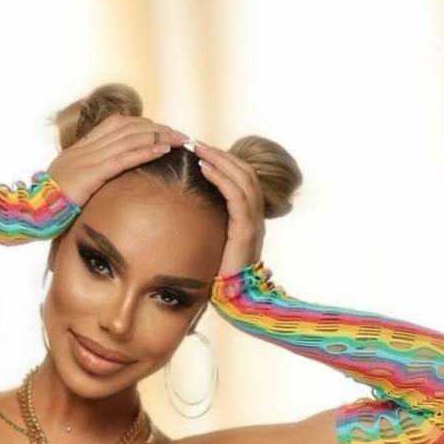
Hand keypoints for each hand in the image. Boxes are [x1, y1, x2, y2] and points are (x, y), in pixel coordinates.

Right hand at [46, 115, 187, 207]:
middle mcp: (85, 149)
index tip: (160, 129)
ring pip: (129, 138)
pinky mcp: (92, 174)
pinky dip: (146, 151)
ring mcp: (88, 159)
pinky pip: (124, 158)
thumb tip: (98, 187)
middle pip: (127, 127)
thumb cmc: (46, 208)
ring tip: (180, 138)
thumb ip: (84, 181)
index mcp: (79, 150)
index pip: (115, 126)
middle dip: (156, 127)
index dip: (140, 124)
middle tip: (179, 133)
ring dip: (158, 136)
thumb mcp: (67, 188)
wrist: (30, 212)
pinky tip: (164, 149)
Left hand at [192, 142, 265, 282]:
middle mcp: (256, 215)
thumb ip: (209, 225)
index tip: (201, 151)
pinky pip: (237, 196)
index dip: (224, 161)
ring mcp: (254, 221)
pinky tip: (205, 168)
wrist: (235, 300)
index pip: (242, 178)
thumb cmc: (219, 274)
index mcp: (250, 217)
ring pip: (243, 179)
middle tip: (195, 143)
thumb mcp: (214, 243)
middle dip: (220, 154)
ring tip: (198, 150)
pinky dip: (222, 179)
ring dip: (219, 160)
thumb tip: (186, 212)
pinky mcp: (246, 230)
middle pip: (244, 172)